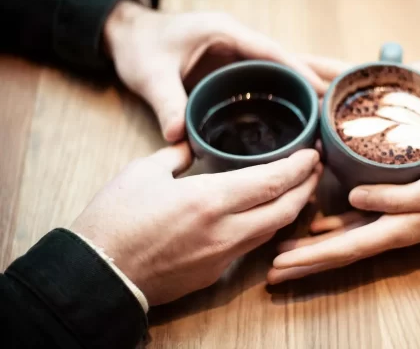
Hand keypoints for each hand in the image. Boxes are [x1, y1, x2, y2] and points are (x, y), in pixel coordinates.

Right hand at [71, 144, 321, 304]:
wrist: (99, 275)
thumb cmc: (115, 220)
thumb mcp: (143, 172)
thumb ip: (176, 156)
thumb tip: (190, 148)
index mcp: (210, 199)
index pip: (272, 181)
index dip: (299, 167)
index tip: (312, 153)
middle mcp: (226, 230)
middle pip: (286, 209)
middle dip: (308, 187)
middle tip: (315, 169)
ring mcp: (223, 256)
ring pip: (273, 230)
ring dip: (292, 208)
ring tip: (298, 188)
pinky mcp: (215, 273)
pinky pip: (252, 246)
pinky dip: (268, 226)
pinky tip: (265, 214)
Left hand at [104, 0, 327, 142]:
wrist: (129, 36)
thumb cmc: (140, 47)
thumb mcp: (150, 74)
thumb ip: (166, 103)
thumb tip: (178, 137)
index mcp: (226, 33)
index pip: (272, 52)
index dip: (300, 71)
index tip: (323, 91)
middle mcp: (239, 41)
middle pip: (287, 59)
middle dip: (317, 75)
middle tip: (346, 95)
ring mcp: (238, 53)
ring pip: (282, 69)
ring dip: (307, 84)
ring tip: (336, 104)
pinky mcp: (234, 67)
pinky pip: (268, 79)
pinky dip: (288, 92)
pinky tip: (302, 112)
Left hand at [267, 151, 419, 283]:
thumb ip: (393, 198)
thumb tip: (352, 200)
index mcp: (395, 229)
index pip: (342, 249)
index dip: (309, 258)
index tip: (279, 267)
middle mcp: (389, 229)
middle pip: (336, 251)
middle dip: (303, 262)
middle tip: (271, 272)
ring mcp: (392, 220)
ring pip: (342, 238)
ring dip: (312, 247)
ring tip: (285, 253)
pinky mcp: (397, 206)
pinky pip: (357, 221)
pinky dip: (333, 226)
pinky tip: (318, 223)